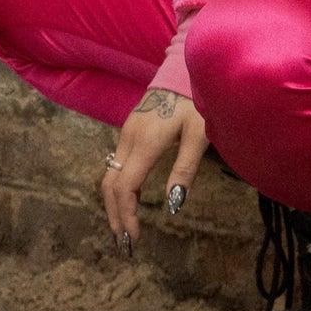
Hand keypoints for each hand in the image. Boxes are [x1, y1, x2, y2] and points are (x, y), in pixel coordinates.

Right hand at [101, 88, 208, 252]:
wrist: (186, 66)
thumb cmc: (198, 100)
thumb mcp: (200, 134)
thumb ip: (185, 169)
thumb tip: (173, 206)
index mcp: (145, 142)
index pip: (125, 188)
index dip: (126, 215)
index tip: (133, 238)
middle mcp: (129, 138)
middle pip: (110, 185)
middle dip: (115, 216)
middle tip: (124, 244)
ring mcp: (126, 132)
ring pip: (110, 175)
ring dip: (114, 204)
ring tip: (123, 229)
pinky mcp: (130, 128)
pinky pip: (116, 164)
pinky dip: (118, 188)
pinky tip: (127, 201)